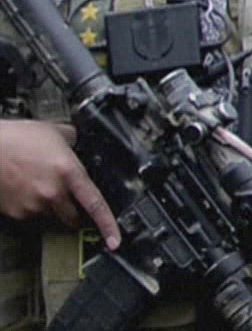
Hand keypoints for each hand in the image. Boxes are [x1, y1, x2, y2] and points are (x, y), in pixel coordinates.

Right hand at [0, 119, 118, 246]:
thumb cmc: (19, 137)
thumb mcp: (57, 132)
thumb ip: (75, 143)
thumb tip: (82, 147)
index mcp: (68, 172)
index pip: (95, 204)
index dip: (108, 224)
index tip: (114, 241)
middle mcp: (53, 193)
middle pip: (73, 217)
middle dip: (74, 212)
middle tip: (68, 197)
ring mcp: (32, 205)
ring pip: (50, 216)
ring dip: (50, 207)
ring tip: (39, 183)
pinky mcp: (15, 212)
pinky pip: (30, 215)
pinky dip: (31, 206)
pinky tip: (24, 188)